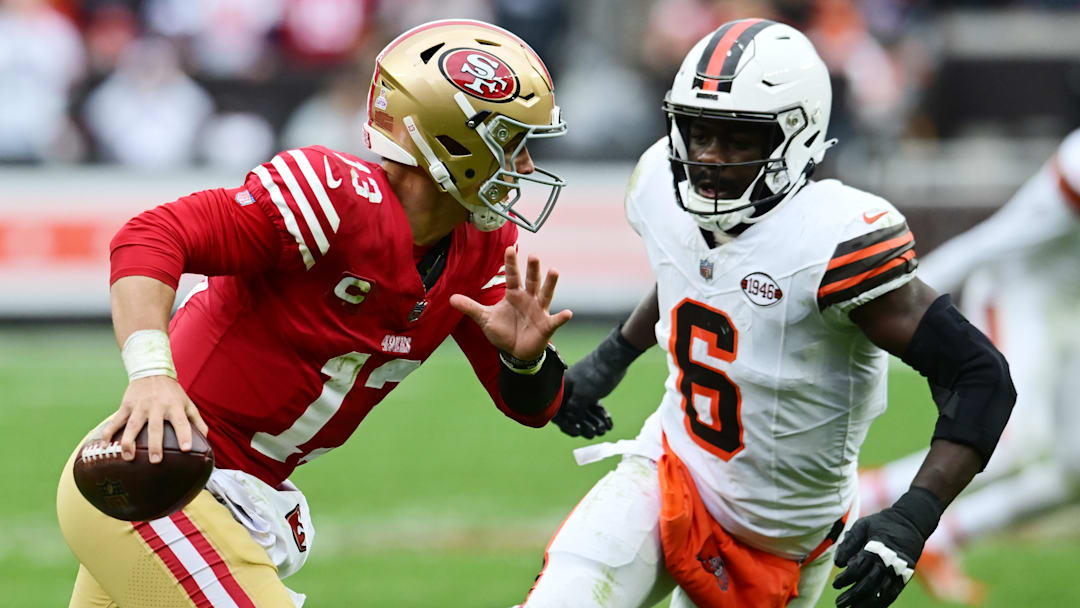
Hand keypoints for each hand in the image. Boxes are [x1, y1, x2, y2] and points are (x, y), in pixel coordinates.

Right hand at [99, 375, 208, 463]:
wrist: (152, 371)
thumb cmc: (173, 393)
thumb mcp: (188, 403)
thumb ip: (197, 422)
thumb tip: (206, 440)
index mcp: (174, 407)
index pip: (181, 422)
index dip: (184, 435)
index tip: (186, 449)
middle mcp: (157, 406)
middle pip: (155, 427)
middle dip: (155, 444)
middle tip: (155, 460)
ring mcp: (140, 406)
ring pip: (133, 426)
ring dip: (129, 442)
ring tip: (129, 457)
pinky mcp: (126, 405)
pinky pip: (116, 421)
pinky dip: (109, 433)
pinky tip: (105, 445)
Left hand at [450, 247, 571, 359]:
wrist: (516, 352)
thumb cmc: (504, 331)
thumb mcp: (485, 319)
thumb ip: (470, 307)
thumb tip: (450, 298)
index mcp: (514, 295)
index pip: (512, 276)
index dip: (511, 263)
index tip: (509, 248)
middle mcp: (528, 299)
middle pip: (531, 281)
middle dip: (532, 269)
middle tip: (533, 256)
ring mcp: (539, 311)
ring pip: (545, 295)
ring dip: (550, 284)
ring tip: (554, 271)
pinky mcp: (546, 326)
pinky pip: (555, 321)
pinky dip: (561, 317)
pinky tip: (567, 313)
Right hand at [551, 375, 612, 438]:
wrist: (613, 359)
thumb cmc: (594, 374)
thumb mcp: (583, 394)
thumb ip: (575, 410)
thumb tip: (572, 421)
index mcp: (561, 390)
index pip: (558, 412)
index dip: (566, 424)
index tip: (577, 431)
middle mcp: (569, 392)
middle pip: (572, 415)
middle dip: (583, 426)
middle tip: (594, 432)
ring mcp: (581, 393)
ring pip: (584, 414)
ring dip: (594, 423)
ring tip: (604, 429)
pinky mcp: (592, 393)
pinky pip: (594, 409)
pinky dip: (601, 417)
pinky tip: (609, 424)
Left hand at [833, 488, 942, 607]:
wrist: (911, 523)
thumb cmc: (881, 523)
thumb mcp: (862, 525)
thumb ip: (849, 542)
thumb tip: (839, 563)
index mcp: (876, 548)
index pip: (858, 568)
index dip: (845, 578)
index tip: (836, 584)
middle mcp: (888, 562)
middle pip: (868, 584)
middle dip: (853, 595)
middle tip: (839, 603)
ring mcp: (898, 571)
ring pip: (881, 592)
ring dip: (866, 603)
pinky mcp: (905, 576)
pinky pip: (893, 594)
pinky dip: (882, 603)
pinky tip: (870, 607)